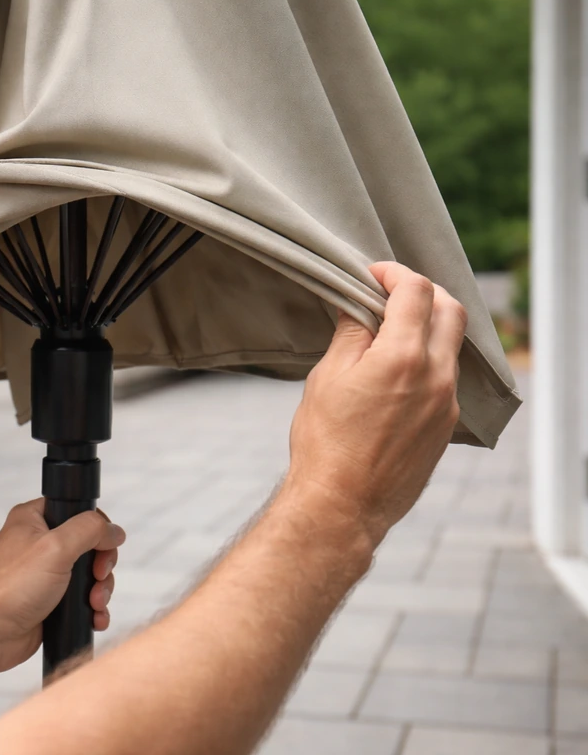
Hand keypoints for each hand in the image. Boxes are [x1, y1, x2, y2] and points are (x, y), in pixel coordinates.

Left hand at [0, 499, 125, 674]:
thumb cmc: (10, 588)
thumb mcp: (56, 547)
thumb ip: (90, 530)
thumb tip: (114, 531)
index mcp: (35, 519)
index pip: (80, 512)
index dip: (98, 531)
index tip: (101, 551)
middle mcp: (40, 543)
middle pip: (91, 546)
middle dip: (102, 568)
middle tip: (98, 580)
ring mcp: (45, 574)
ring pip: (90, 575)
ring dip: (100, 591)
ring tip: (94, 605)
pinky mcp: (50, 601)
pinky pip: (82, 600)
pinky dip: (93, 609)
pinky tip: (94, 619)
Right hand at [285, 262, 466, 545]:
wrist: (343, 503)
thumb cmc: (326, 442)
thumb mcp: (327, 377)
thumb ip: (351, 334)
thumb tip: (357, 304)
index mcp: (403, 356)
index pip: (415, 290)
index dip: (393, 273)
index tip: (372, 275)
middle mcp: (436, 375)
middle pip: (450, 309)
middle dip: (422, 292)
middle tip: (390, 293)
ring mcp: (446, 402)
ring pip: (451, 344)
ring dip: (427, 326)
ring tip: (390, 331)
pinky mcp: (445, 425)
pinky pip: (447, 376)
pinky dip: (428, 359)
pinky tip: (397, 370)